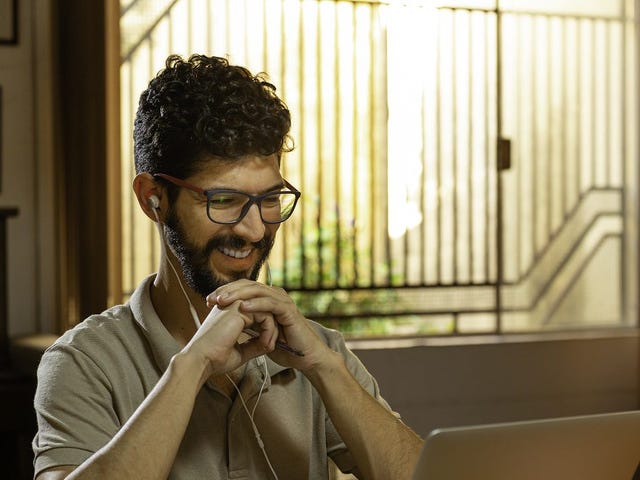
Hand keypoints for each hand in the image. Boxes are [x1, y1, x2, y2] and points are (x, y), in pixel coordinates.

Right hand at [183, 299, 277, 381]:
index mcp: (231, 314)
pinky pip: (266, 315)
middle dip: (272, 329)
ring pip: (267, 312)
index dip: (266, 331)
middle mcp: (233, 306)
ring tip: (268, 346)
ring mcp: (236, 304)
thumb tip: (270, 345)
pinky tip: (266, 344)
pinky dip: (270, 330)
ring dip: (272, 331)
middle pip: (264, 311)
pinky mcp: (240, 308)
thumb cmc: (215, 358)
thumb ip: (255, 346)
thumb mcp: (240, 352)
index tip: (266, 347)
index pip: (258, 315)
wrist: (201, 360)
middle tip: (270, 347)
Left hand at [206, 280, 331, 370]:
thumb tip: (227, 320)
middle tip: (211, 298)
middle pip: (247, 286)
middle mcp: (274, 295)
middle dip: (227, 291)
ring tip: (223, 300)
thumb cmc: (283, 345)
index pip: (241, 288)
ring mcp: (282, 301)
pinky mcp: (288, 309)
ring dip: (238, 295)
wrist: (304, 356)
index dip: (224, 292)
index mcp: (266, 298)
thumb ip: (247, 323)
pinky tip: (242, 307)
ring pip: (256, 292)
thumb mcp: (259, 332)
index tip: (208, 302)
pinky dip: (256, 304)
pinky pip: (270, 303)